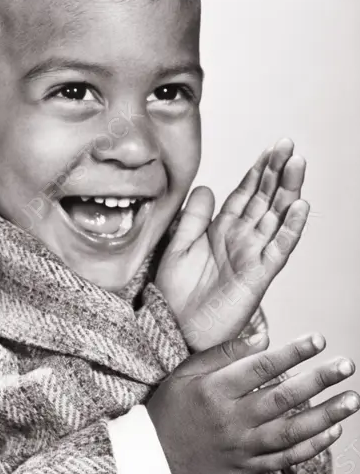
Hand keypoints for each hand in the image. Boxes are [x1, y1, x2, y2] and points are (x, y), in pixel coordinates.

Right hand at [146, 332, 358, 473]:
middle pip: (283, 398)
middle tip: (346, 365)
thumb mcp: (185, 372)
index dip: (292, 353)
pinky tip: (333, 431)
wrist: (155, 454)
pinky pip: (286, 457)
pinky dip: (312, 445)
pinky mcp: (248, 466)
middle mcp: (231, 419)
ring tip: (352, 399)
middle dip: (318, 380)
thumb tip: (264, 339)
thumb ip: (223, 355)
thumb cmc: (171, 406)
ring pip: (292, 430)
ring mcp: (242, 446)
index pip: (261, 368)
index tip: (318, 339)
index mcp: (214, 390)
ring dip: (327, 415)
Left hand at [157, 138, 308, 350]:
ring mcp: (252, 257)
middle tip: (289, 146)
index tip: (272, 148)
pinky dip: (290, 228)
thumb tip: (207, 186)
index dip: (259, 172)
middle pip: (265, 200)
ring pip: (276, 218)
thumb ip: (193, 217)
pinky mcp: (258, 276)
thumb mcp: (178, 245)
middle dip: (278, 173)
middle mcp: (241, 240)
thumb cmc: (175, 293)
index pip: (245, 194)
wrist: (173, 328)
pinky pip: (278, 249)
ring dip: (288, 191)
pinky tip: (300, 207)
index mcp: (221, 231)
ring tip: (298, 165)